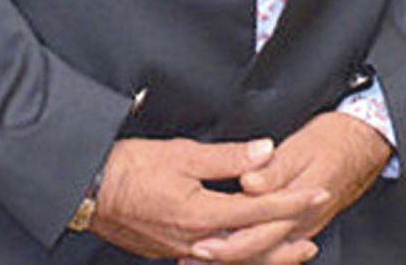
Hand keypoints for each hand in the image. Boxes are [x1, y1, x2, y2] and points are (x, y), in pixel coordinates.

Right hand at [91, 137, 329, 261]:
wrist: (88, 188)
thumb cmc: (130, 168)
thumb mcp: (183, 154)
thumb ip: (228, 157)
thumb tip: (265, 151)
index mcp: (201, 214)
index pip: (259, 211)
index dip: (291, 203)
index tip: (316, 195)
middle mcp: (195, 241)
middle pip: (251, 248)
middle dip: (285, 242)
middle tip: (312, 237)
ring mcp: (181, 250)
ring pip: (233, 258)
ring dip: (264, 254)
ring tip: (288, 249)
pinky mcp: (170, 251)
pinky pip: (213, 260)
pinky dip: (236, 255)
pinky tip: (242, 249)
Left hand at [186, 113, 392, 261]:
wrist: (365, 144)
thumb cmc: (335, 141)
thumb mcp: (303, 147)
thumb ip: (274, 169)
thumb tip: (250, 182)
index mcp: (300, 205)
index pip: (259, 233)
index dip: (227, 241)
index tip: (200, 242)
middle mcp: (302, 224)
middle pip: (258, 251)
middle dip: (223, 257)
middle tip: (190, 256)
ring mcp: (302, 228)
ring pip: (264, 253)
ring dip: (233, 257)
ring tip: (199, 257)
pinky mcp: (300, 226)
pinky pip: (271, 245)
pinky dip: (249, 251)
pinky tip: (228, 246)